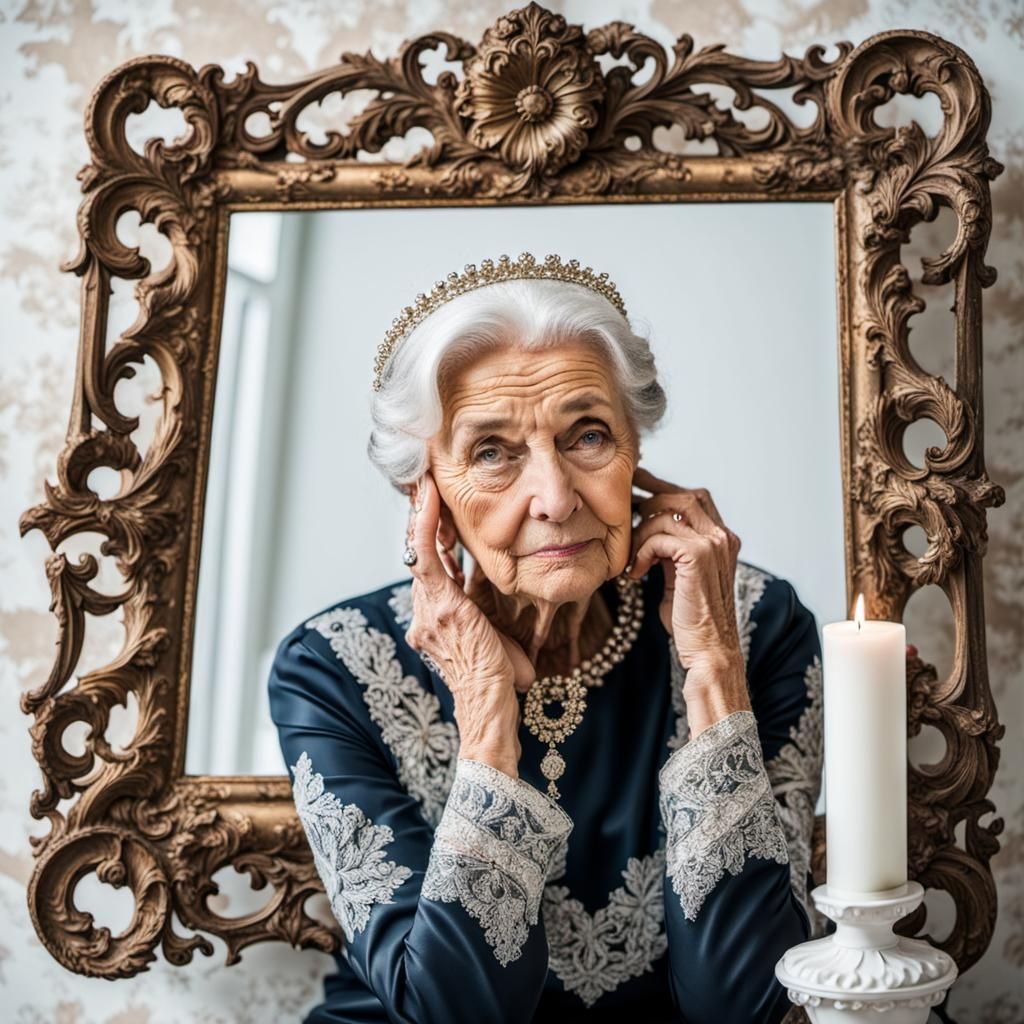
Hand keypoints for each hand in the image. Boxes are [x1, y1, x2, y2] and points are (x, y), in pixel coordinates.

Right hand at [403, 470, 534, 770]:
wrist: (489, 710)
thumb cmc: (496, 687)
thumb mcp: (497, 651)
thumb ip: (500, 641)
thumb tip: (525, 659)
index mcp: (437, 619)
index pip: (432, 569)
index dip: (431, 538)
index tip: (436, 510)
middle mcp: (425, 612)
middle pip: (420, 555)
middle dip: (421, 517)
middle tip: (423, 482)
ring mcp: (428, 608)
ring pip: (419, 550)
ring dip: (421, 513)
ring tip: (422, 480)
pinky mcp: (440, 605)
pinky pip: (426, 556)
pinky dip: (426, 525)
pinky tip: (430, 499)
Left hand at [626, 466, 745, 694]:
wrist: (708, 651)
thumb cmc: (690, 618)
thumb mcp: (679, 575)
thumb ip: (671, 548)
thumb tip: (644, 525)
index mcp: (722, 539)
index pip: (694, 497)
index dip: (663, 488)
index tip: (636, 486)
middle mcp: (723, 536)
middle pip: (681, 497)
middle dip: (648, 498)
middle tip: (621, 509)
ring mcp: (714, 544)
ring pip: (666, 514)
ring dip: (640, 533)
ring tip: (631, 558)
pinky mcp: (698, 556)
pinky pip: (658, 537)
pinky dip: (641, 552)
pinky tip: (635, 574)